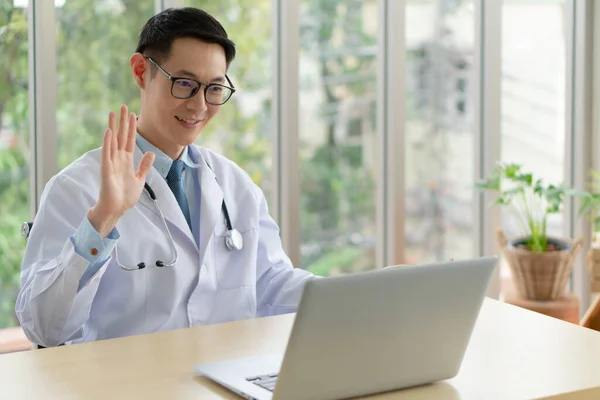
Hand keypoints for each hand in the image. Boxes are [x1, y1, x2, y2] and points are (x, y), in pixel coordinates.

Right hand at [88, 105, 154, 236]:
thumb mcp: (140, 179)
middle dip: (123, 121)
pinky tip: (108, 131)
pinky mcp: (106, 169)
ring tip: (113, 113)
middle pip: (121, 136)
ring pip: (113, 141)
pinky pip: (106, 153)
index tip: (133, 115)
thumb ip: (144, 166)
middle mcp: (118, 159)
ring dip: (113, 127)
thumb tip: (151, 153)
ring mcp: (112, 163)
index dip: (132, 127)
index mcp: (127, 161)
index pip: (130, 140)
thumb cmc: (125, 197)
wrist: (116, 209)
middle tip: (122, 106)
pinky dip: (107, 142)